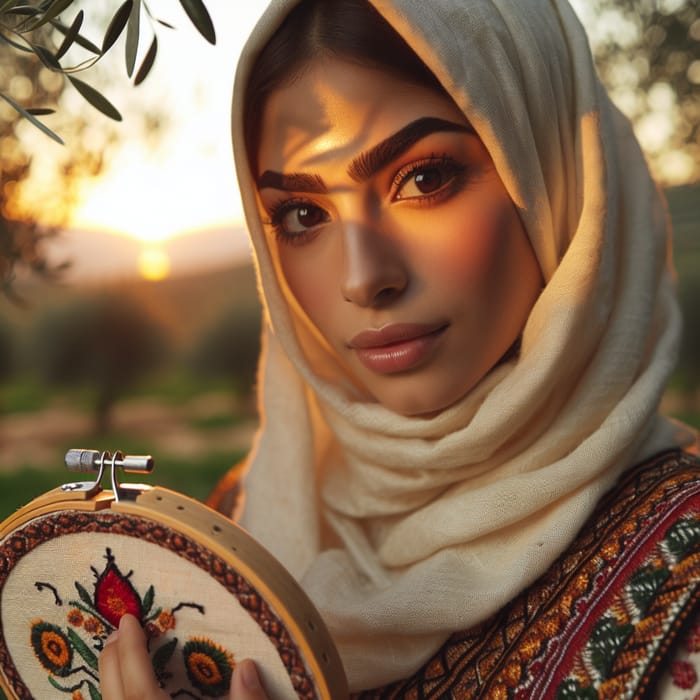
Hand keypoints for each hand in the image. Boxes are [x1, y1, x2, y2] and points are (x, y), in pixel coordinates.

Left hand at [99, 614, 269, 699]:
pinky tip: (128, 690)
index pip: (139, 687)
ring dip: (111, 682)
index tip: (128, 620)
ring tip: (117, 655)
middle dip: (112, 662)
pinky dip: (120, 697)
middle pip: (117, 697)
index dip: (130, 652)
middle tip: (119, 629)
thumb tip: (246, 666)